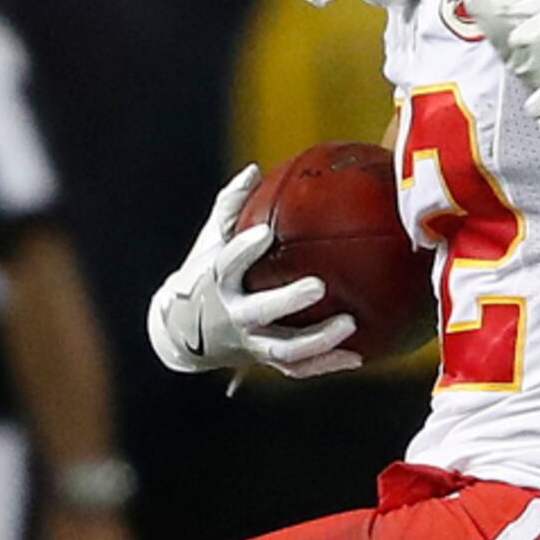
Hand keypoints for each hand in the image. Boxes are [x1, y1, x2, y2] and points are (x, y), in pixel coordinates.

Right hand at [146, 167, 359, 378]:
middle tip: (319, 286)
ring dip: (317, 341)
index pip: (227, 264)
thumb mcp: (211, 241)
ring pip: (283, 350)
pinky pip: (297, 369)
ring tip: (349, 324)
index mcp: (217, 281)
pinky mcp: (263, 360)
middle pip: (259, 312)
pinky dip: (326, 365)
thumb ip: (232, 206)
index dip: (245, 250)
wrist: (182, 329)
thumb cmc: (205, 275)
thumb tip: (254, 170)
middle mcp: (233, 314)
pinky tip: (357, 356)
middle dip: (287, 301)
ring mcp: (249, 342)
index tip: (266, 234)